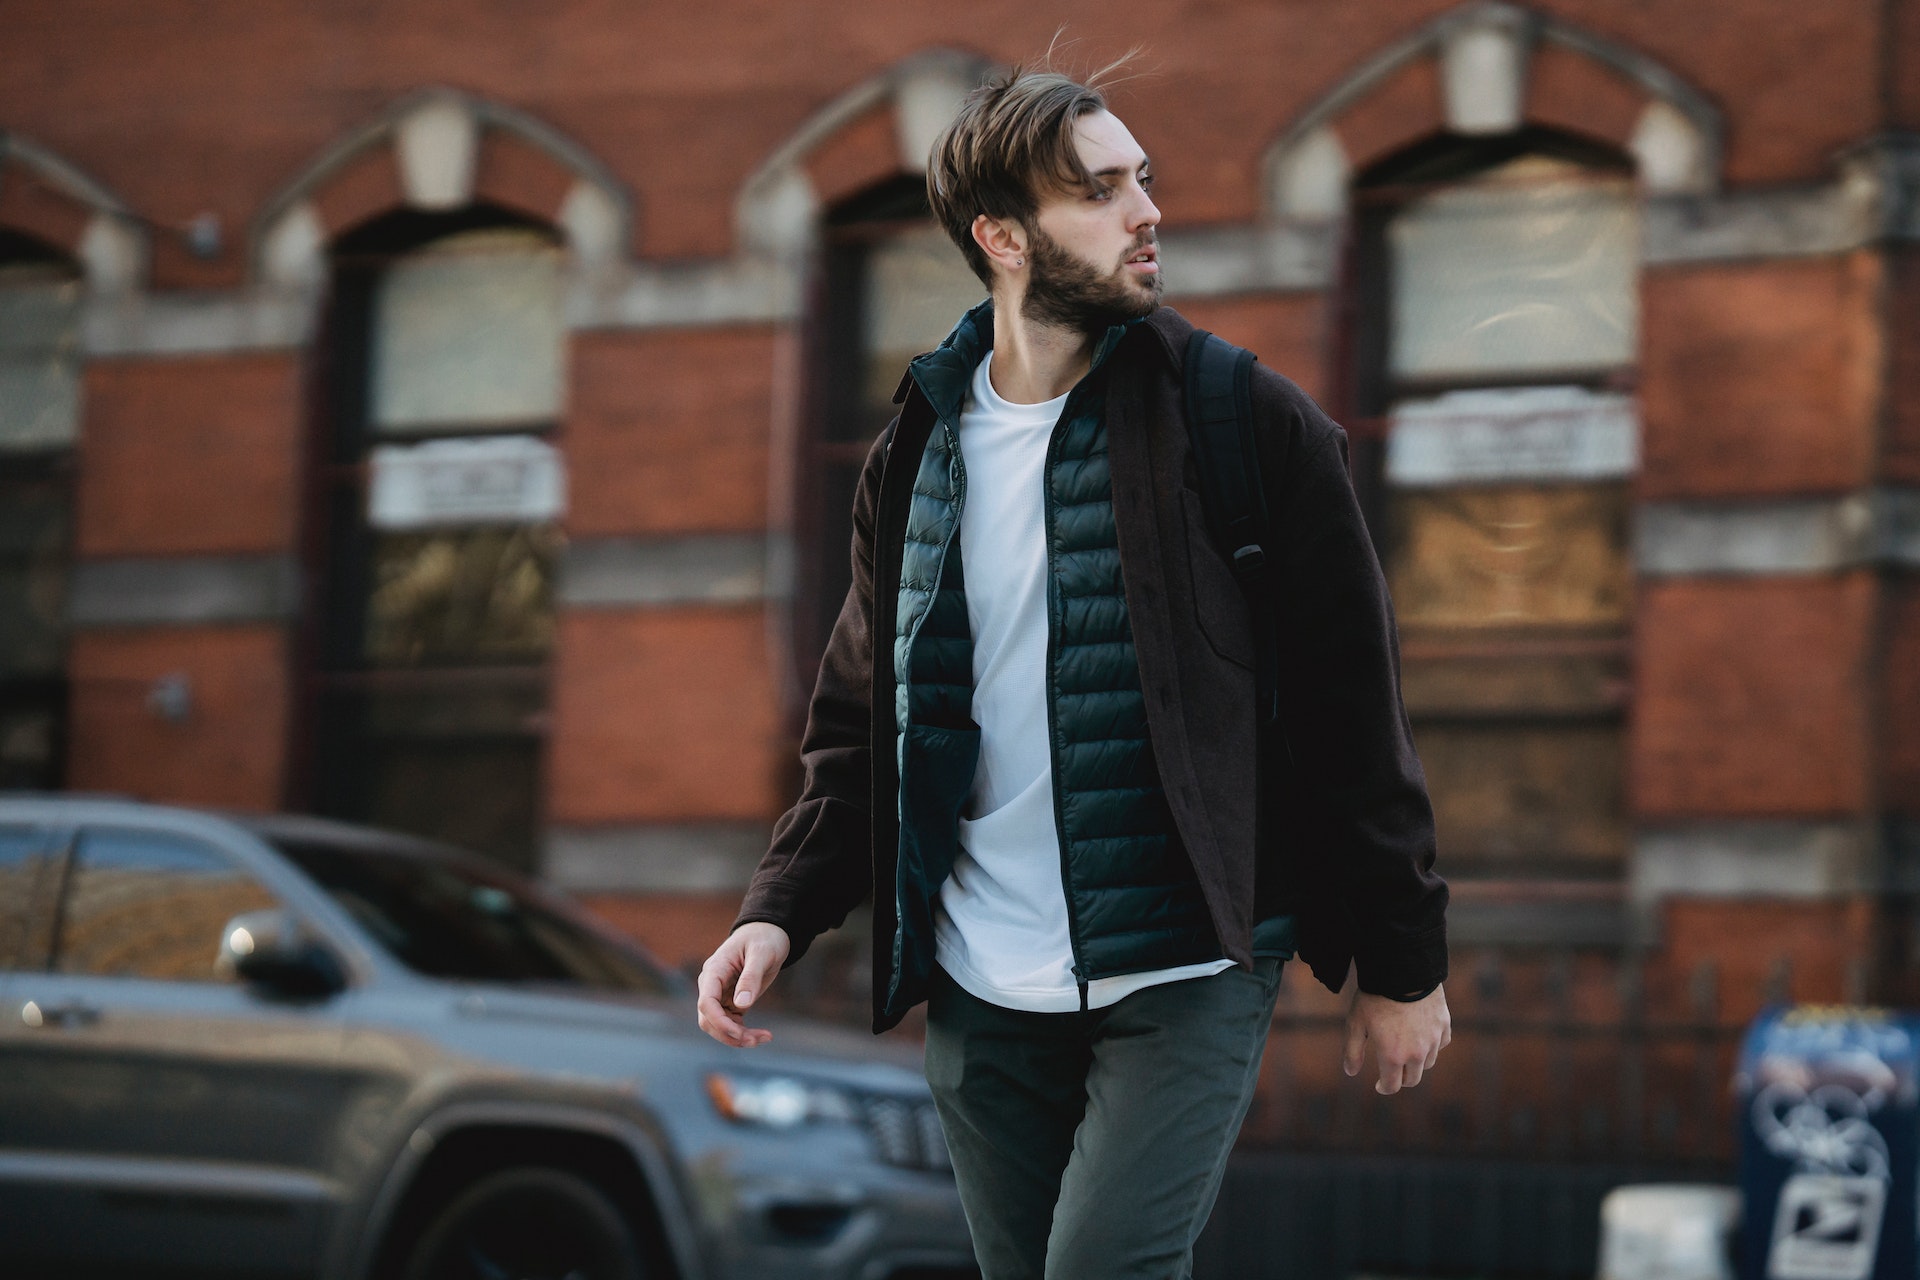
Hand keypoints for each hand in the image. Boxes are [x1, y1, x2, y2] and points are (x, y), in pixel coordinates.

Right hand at [697, 922, 790, 1046]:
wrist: (769, 933)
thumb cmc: (764, 938)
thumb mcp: (761, 954)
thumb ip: (751, 977)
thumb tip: (741, 1005)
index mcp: (714, 970)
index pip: (706, 1002)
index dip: (719, 1021)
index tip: (740, 1033)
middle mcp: (712, 984)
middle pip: (708, 1019)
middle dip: (729, 1034)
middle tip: (756, 1040)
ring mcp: (720, 994)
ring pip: (718, 1025)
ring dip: (737, 1037)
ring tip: (763, 1038)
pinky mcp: (731, 1001)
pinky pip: (731, 1023)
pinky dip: (743, 1033)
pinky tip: (760, 1034)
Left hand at [1342, 982, 1450, 1094]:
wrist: (1403, 970)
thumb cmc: (1375, 997)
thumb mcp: (1356, 1023)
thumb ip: (1353, 1051)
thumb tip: (1351, 1072)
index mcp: (1393, 1056)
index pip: (1392, 1086)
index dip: (1384, 1087)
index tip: (1379, 1084)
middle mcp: (1417, 1053)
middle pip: (1412, 1079)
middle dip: (1400, 1078)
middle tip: (1392, 1070)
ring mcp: (1434, 1040)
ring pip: (1427, 1063)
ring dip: (1416, 1062)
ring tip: (1405, 1050)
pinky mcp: (1444, 1026)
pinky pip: (1440, 1044)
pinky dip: (1432, 1045)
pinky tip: (1422, 1035)